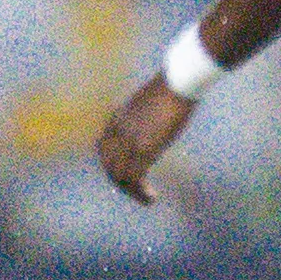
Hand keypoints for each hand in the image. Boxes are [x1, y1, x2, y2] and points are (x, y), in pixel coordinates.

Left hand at [95, 77, 193, 203]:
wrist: (177, 80)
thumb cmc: (173, 84)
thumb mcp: (152, 99)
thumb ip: (147, 111)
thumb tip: (157, 113)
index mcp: (117, 119)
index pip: (103, 148)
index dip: (110, 164)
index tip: (125, 173)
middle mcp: (118, 133)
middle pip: (109, 165)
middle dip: (120, 182)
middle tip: (137, 192)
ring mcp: (130, 141)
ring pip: (120, 176)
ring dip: (132, 192)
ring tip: (146, 199)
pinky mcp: (144, 149)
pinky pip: (135, 178)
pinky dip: (141, 193)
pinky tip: (152, 198)